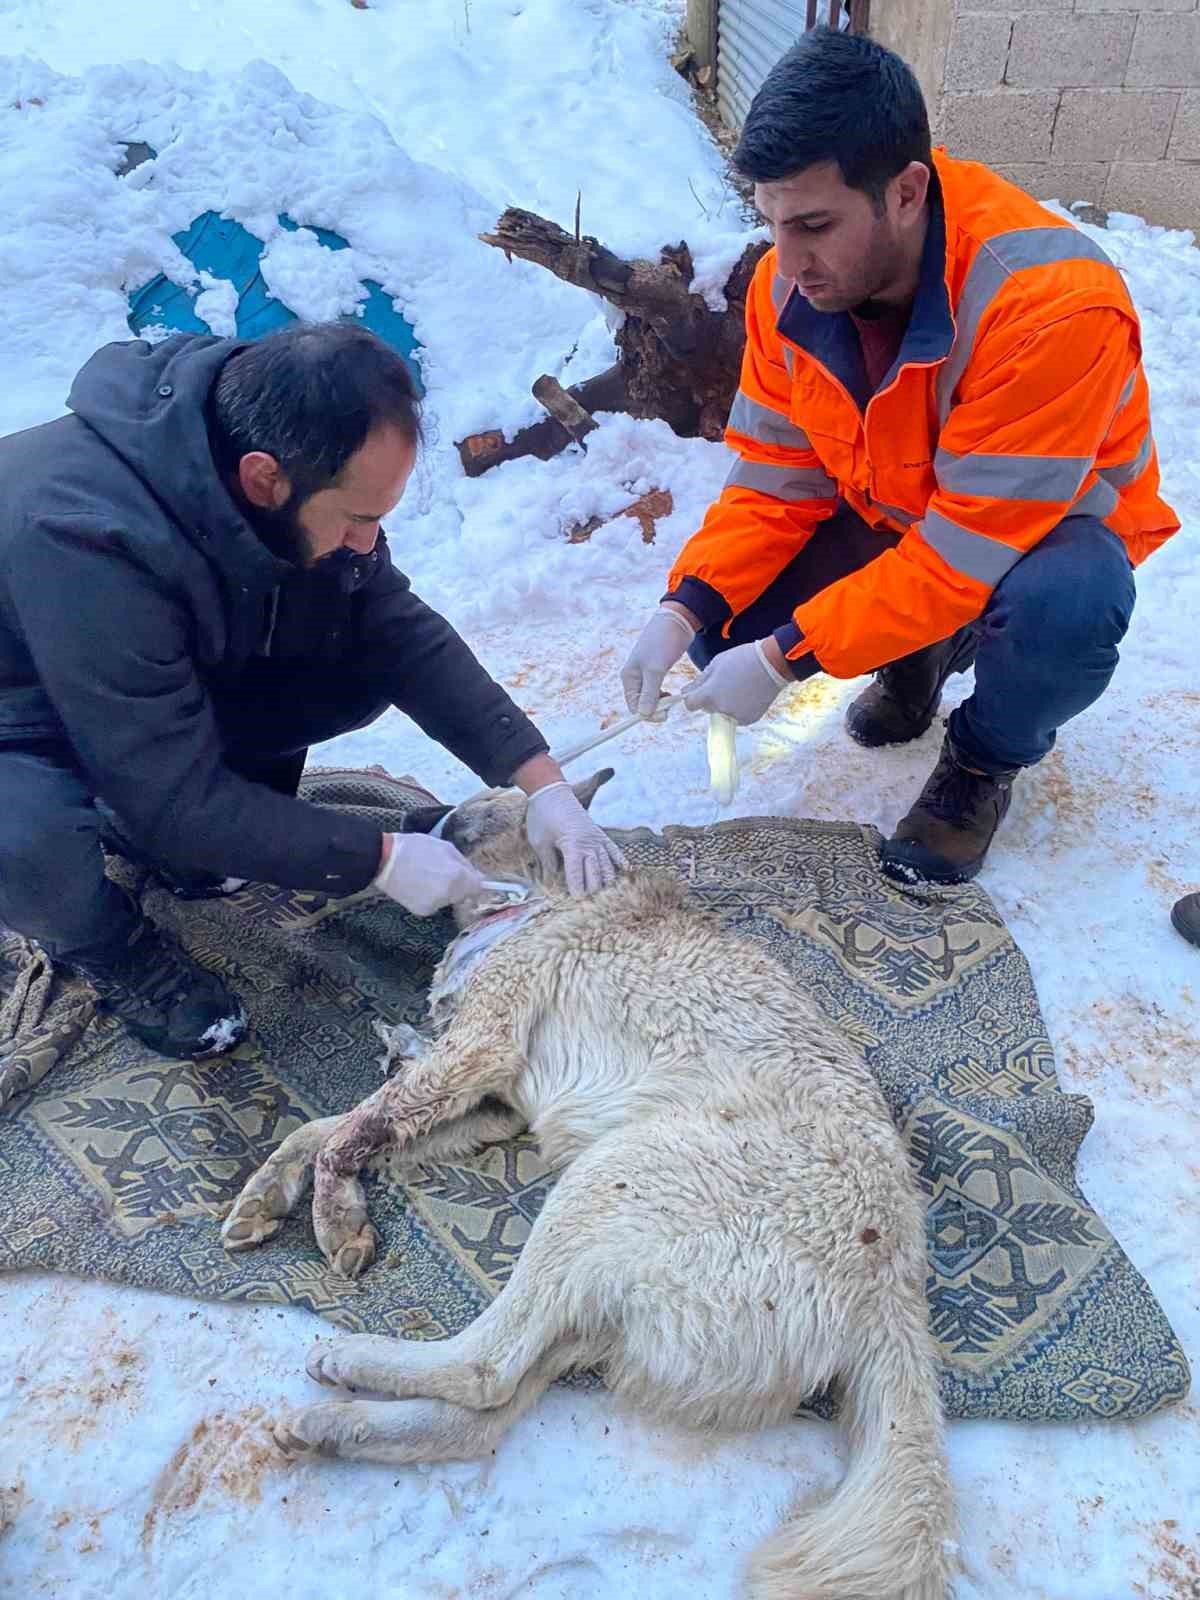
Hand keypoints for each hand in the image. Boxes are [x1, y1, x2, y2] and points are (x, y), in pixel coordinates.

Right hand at [373, 834, 484, 914]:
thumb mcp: (445, 847)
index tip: (471, 877)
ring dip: (444, 890)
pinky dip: (430, 897)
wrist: (384, 861)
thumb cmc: (415, 848)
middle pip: (463, 893)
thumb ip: (465, 864)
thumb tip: (479, 877)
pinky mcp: (423, 911)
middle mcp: (449, 895)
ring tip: (426, 876)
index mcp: (458, 877)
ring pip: (449, 899)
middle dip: (458, 884)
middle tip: (441, 870)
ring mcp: (436, 905)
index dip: (475, 881)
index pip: (478, 887)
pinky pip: (435, 904)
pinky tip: (418, 885)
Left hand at [526, 781, 623, 895]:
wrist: (551, 791)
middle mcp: (588, 843)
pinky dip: (620, 861)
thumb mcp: (539, 841)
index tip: (577, 905)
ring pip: (608, 865)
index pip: (577, 875)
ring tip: (608, 897)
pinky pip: (614, 850)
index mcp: (572, 846)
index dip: (577, 891)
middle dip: (594, 892)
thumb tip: (554, 879)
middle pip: (595, 874)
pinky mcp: (599, 833)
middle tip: (592, 907)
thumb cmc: (542, 817)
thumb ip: (548, 862)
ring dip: (608, 882)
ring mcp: (597, 838)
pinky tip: (626, 871)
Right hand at [620, 606, 696, 715]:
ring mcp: (644, 674)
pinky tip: (672, 694)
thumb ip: (649, 693)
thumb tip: (644, 714)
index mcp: (629, 677)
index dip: (647, 714)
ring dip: (660, 703)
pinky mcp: (655, 671)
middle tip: (671, 707)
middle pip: (640, 703)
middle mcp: (634, 677)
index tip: (664, 715)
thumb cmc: (663, 642)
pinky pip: (656, 691)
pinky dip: (664, 695)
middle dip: (654, 709)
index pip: (633, 706)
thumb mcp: (655, 669)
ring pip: (649, 698)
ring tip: (672, 699)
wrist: (676, 622)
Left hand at [682, 639, 789, 726]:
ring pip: (722, 713)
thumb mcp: (716, 664)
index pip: (690, 705)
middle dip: (711, 699)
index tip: (698, 692)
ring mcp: (735, 716)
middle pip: (707, 708)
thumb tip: (685, 692)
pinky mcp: (749, 719)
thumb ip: (700, 680)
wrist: (772, 664)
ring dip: (725, 704)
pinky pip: (737, 717)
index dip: (692, 697)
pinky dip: (739, 709)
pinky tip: (747, 694)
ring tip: (738, 687)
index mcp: (709, 695)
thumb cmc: (742, 659)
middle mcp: (721, 709)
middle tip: (724, 683)